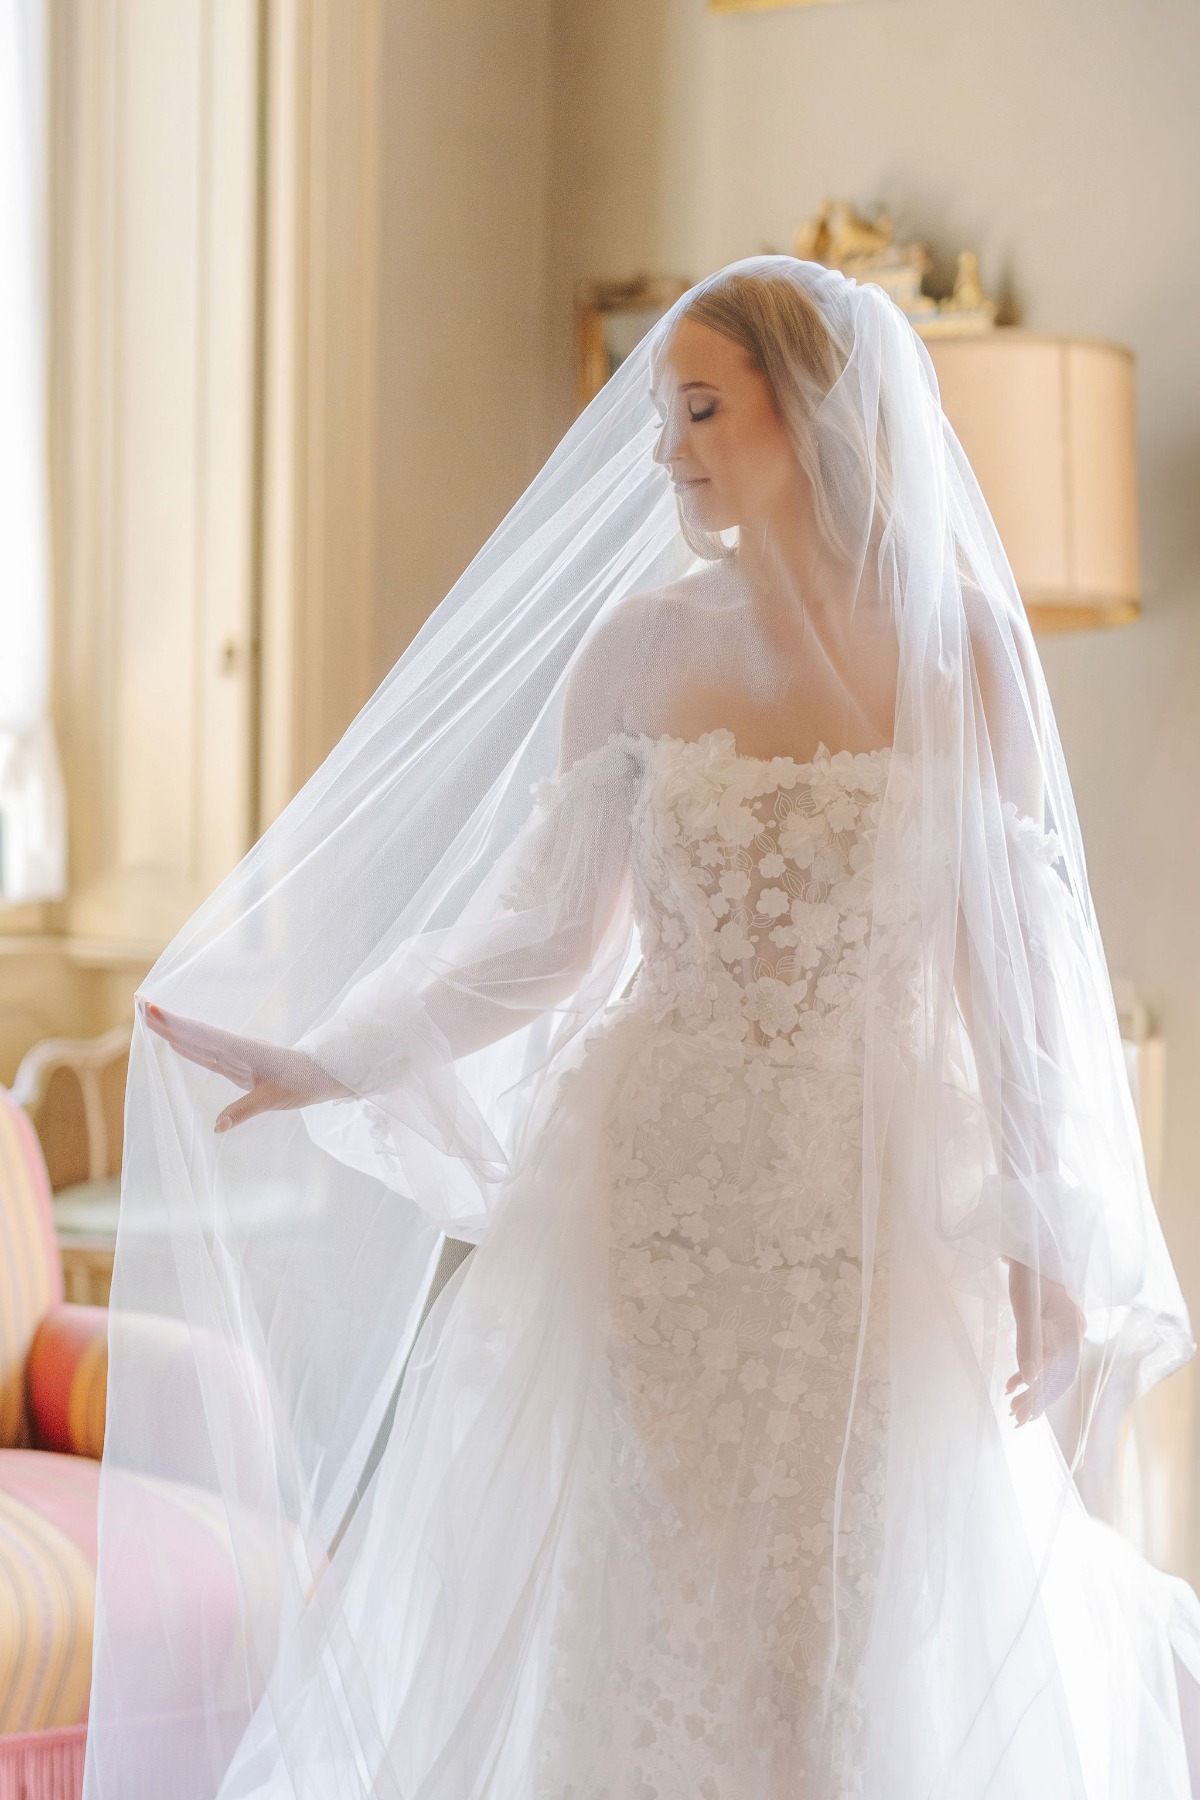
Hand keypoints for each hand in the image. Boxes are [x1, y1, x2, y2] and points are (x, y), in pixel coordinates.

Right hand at [141, 1000, 350, 1131]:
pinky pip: (207, 1052)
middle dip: (168, 1021)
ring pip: (199, 1040)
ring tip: (149, 1017)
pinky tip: (175, 1042)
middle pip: (195, 1033)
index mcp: (244, 1051)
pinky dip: (188, 1045)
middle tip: (140, 1003)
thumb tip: (216, 1126)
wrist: (325, 1074)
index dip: (177, 1025)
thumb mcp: (276, 1098)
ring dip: (175, 1029)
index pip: (204, 1037)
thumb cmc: (304, 1083)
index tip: (153, 1010)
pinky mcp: (239, 1063)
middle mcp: (236, 1048)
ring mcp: (237, 1055)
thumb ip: (246, 1110)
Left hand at [1005, 1258, 1084, 1426]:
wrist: (1028, 1244)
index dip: (1046, 1395)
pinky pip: (1042, 1356)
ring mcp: (1060, 1330)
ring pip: (1049, 1368)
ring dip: (1031, 1389)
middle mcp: (1071, 1333)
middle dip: (1037, 1398)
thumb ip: (1028, 1340)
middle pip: (1057, 1374)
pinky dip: (1027, 1371)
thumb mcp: (1025, 1305)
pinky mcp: (1049, 1327)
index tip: (1027, 1414)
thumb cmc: (1028, 1272)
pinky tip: (1012, 1383)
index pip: (1063, 1373)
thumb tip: (1030, 1379)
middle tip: (1016, 1419)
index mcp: (1072, 1328)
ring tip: (1012, 1407)